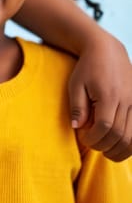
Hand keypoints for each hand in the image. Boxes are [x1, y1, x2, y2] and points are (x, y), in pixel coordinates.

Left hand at [67, 33, 131, 161]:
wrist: (107, 51)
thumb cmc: (87, 68)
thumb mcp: (76, 85)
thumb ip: (77, 107)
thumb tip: (77, 128)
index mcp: (109, 95)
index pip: (104, 126)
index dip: (93, 138)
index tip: (83, 138)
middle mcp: (127, 100)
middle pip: (120, 134)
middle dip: (104, 146)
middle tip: (92, 145)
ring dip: (120, 149)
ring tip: (106, 151)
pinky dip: (131, 142)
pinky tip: (119, 145)